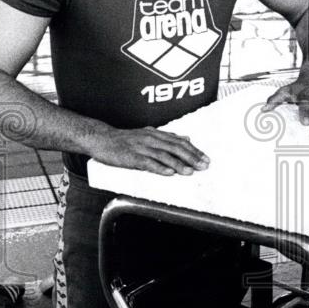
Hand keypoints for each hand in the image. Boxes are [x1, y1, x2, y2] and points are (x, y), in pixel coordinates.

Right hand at [92, 126, 209, 175]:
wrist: (102, 139)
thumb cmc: (125, 139)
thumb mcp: (148, 134)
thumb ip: (167, 137)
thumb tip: (186, 138)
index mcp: (156, 134)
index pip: (179, 142)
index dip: (194, 151)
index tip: (206, 159)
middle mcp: (151, 139)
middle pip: (175, 148)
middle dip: (191, 158)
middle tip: (203, 166)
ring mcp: (141, 148)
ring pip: (164, 155)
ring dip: (179, 164)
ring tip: (190, 172)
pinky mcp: (131, 157)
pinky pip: (148, 163)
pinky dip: (159, 168)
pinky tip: (169, 173)